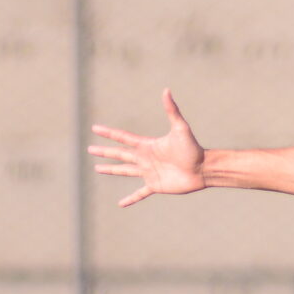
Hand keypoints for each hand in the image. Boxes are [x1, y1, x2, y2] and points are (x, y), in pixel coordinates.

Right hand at [89, 89, 204, 205]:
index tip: (95, 128)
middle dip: (105, 152)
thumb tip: (167, 90)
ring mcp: (149, 172)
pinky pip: (140, 193)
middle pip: (120, 154)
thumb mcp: (180, 128)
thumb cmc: (193, 149)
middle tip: (90, 149)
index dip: (109, 133)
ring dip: (111, 170)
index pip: (123, 138)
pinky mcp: (155, 186)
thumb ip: (172, 110)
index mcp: (147, 145)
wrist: (203, 169)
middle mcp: (145, 158)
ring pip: (125, 171)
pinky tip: (121, 204)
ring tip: (98, 169)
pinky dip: (131, 198)